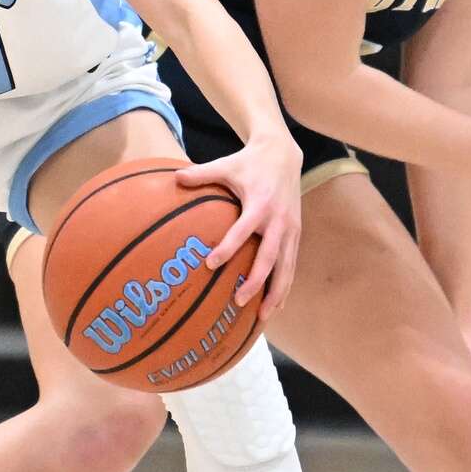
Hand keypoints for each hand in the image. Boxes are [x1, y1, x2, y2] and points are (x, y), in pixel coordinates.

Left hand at [175, 132, 302, 319]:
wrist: (284, 154)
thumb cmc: (249, 162)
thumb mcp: (225, 164)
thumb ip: (201, 173)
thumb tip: (174, 177)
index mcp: (260, 204)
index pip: (243, 230)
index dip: (228, 248)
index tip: (211, 264)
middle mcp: (278, 220)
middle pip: (269, 257)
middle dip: (256, 281)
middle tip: (238, 301)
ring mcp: (290, 229)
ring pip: (286, 267)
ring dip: (276, 293)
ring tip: (263, 317)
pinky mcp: (296, 234)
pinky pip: (292, 265)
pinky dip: (285, 286)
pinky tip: (277, 306)